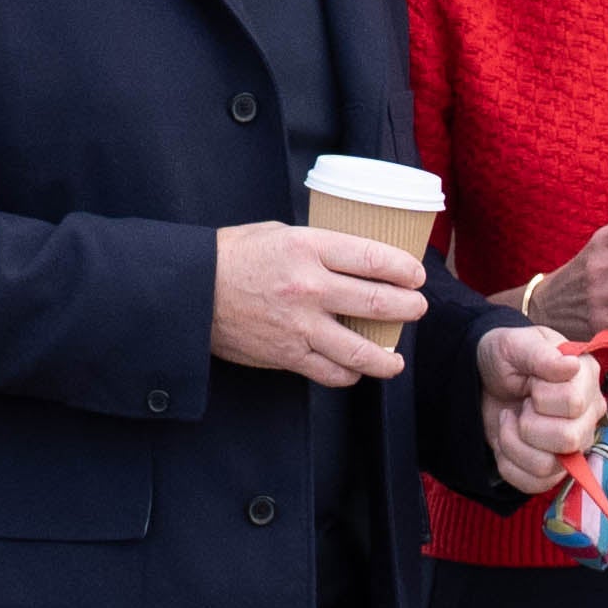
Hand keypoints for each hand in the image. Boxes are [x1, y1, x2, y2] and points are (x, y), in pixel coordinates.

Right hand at [211, 222, 425, 385]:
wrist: (190, 291)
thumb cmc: (232, 257)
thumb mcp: (278, 233)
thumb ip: (317, 246)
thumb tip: (352, 258)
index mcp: (308, 248)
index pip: (373, 258)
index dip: (404, 268)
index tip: (415, 275)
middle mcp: (309, 287)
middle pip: (379, 302)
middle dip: (409, 308)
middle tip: (417, 308)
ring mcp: (300, 326)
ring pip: (362, 350)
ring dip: (388, 356)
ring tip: (396, 358)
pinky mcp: (288, 355)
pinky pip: (332, 373)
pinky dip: (350, 374)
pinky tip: (357, 370)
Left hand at [479, 325, 605, 497]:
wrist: (482, 378)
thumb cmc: (506, 358)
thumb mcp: (517, 344)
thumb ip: (541, 354)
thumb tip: (570, 366)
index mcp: (586, 379)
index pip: (574, 404)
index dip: (542, 396)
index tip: (532, 382)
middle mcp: (588, 416)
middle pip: (568, 440)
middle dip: (530, 423)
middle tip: (523, 404)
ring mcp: (572, 446)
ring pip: (548, 466)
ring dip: (514, 444)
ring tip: (510, 421)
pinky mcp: (553, 469)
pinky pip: (534, 484)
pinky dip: (509, 464)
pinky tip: (506, 440)